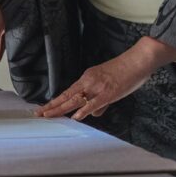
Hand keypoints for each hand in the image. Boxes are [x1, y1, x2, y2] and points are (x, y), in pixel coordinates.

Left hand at [36, 36, 175, 120]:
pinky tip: (75, 117)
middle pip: (67, 95)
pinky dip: (84, 110)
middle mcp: (89, 81)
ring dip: (61, 108)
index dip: (55, 101)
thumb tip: (93, 114)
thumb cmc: (126, 72)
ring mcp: (98, 87)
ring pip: (75, 99)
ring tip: (48, 115)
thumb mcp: (109, 87)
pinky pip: (94, 102)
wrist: (138, 60)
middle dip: (52, 106)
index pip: (68, 92)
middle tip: (38, 113)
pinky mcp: (109, 92)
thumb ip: (100, 102)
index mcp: (88, 78)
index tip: (44, 108)